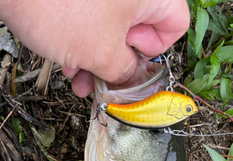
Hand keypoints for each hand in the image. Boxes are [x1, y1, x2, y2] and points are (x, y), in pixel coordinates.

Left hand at [0, 0, 189, 96]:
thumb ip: (125, 73)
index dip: (154, 52)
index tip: (132, 66)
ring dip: (96, 59)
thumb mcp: (101, 53)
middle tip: (104, 80)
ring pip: (111, 27)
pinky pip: (90, 18)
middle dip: (117, 62)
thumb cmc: (58, 5)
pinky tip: (67, 62)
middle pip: (139, 29)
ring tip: (79, 79)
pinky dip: (82, 41)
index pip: (174, 24)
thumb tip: (132, 81)